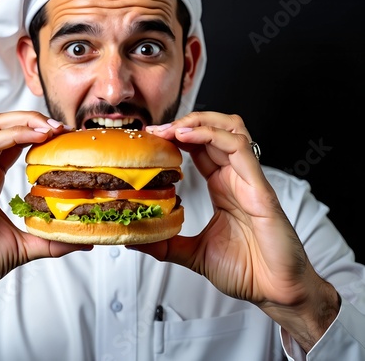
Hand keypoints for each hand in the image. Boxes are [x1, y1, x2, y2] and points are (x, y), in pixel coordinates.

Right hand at [0, 111, 88, 351]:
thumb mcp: (24, 246)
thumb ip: (51, 240)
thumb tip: (83, 242)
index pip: (14, 142)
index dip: (39, 132)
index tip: (66, 136)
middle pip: (3, 126)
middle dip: (33, 120)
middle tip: (61, 127)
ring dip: (24, 122)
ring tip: (51, 127)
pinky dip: (10, 136)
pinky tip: (33, 137)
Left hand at [139, 112, 338, 350]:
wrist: (277, 292)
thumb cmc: (247, 270)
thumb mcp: (194, 253)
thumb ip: (167, 244)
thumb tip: (136, 240)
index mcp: (222, 186)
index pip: (199, 147)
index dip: (176, 136)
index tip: (151, 138)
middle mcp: (235, 177)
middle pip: (213, 130)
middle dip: (184, 123)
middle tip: (157, 131)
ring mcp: (248, 179)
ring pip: (230, 129)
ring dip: (199, 122)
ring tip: (172, 129)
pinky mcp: (259, 188)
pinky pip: (239, 149)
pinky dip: (212, 136)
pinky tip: (188, 137)